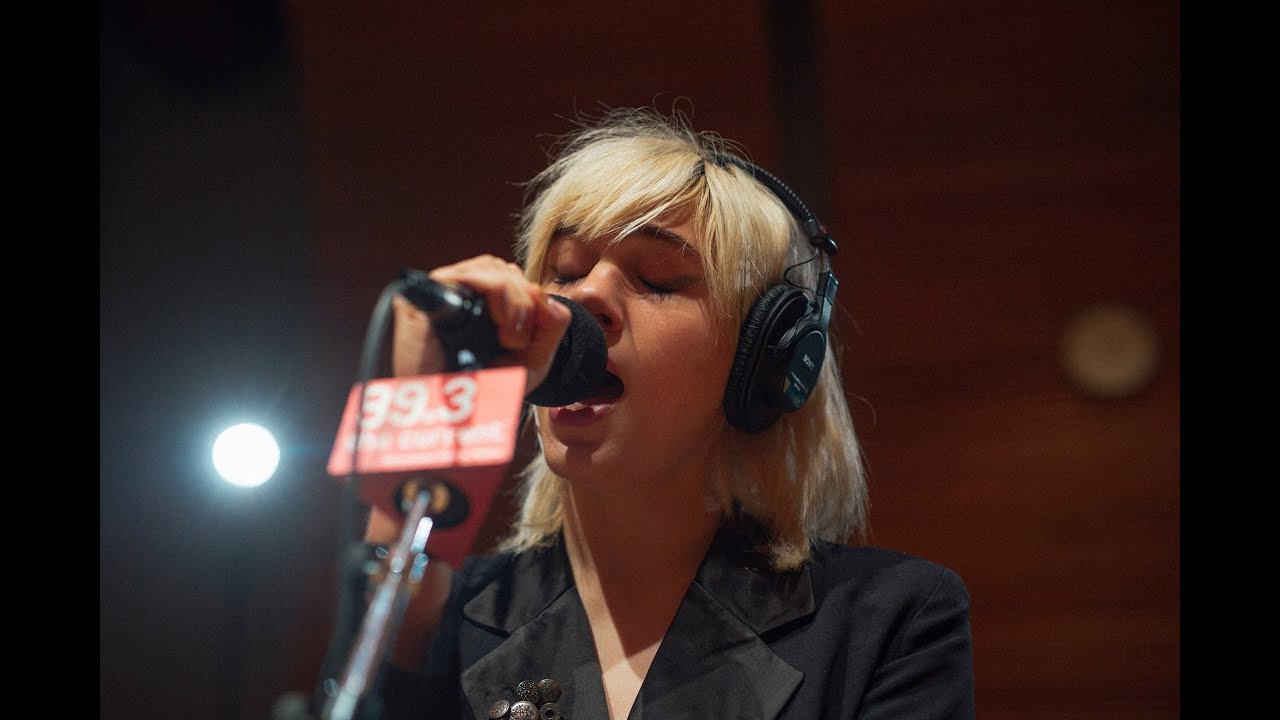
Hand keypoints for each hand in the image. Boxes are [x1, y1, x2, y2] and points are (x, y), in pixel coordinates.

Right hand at [391, 255, 572, 393]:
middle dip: (524, 301)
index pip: (510, 276)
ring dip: (513, 300)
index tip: (528, 338)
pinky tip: (498, 325)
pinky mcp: (424, 300)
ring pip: (489, 268)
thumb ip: (550, 325)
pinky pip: (465, 275)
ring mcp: (440, 296)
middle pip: (501, 268)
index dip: (530, 298)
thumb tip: (543, 293)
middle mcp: (459, 296)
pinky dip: (495, 292)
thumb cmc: (487, 392)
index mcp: (480, 306)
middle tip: (518, 341)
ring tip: (508, 339)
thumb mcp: (532, 360)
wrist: (455, 420)